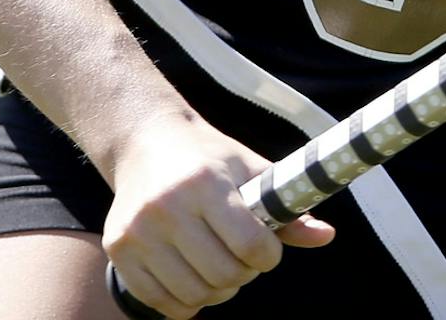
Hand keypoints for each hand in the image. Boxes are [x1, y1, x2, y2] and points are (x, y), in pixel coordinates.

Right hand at [101, 112, 334, 318]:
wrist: (147, 144)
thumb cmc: (209, 159)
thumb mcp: (251, 170)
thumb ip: (287, 207)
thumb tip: (326, 236)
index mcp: (206, 183)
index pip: (249, 243)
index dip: (269, 257)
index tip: (269, 251)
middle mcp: (167, 207)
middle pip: (222, 273)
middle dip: (245, 275)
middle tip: (246, 262)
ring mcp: (138, 232)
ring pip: (192, 292)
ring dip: (217, 291)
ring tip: (223, 271)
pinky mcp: (118, 250)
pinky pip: (159, 301)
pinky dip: (185, 302)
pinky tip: (196, 282)